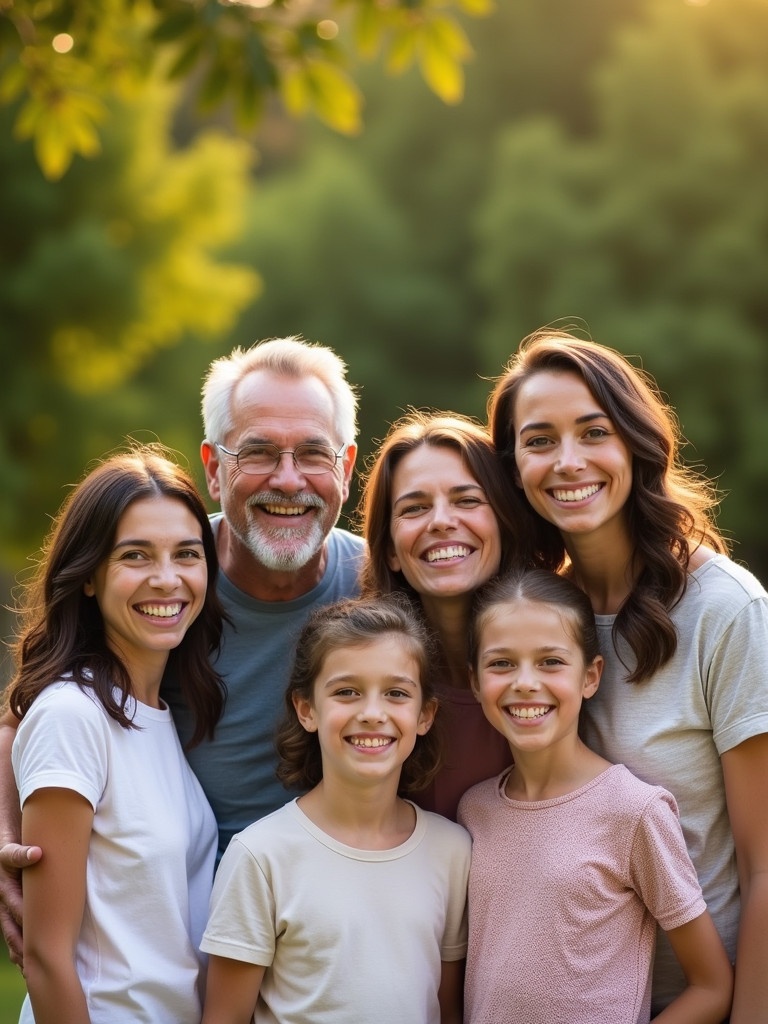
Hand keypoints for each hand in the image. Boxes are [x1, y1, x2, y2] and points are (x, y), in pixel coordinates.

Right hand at [0, 842, 41, 966]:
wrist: (5, 846)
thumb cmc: (11, 847)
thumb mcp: (12, 849)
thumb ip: (21, 854)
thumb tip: (37, 854)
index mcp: (5, 890)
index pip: (17, 913)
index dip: (28, 927)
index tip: (39, 942)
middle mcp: (3, 901)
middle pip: (12, 930)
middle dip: (21, 948)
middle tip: (33, 967)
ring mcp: (6, 906)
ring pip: (11, 933)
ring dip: (20, 950)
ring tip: (29, 970)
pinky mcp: (11, 906)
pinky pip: (13, 928)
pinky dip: (19, 943)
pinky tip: (25, 958)